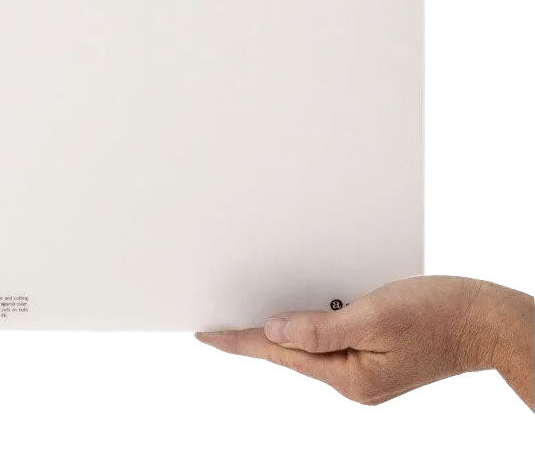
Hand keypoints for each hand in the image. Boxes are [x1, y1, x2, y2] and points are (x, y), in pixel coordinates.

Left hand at [196, 276, 533, 407]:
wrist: (486, 321)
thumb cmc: (438, 314)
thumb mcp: (374, 315)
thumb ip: (320, 327)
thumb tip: (274, 330)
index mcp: (351, 377)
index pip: (281, 354)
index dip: (241, 341)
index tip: (207, 334)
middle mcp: (354, 380)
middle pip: (291, 354)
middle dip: (256, 335)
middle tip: (217, 322)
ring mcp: (365, 371)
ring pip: (309, 346)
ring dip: (282, 328)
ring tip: (246, 314)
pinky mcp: (375, 356)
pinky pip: (329, 340)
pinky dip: (308, 324)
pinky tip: (296, 312)